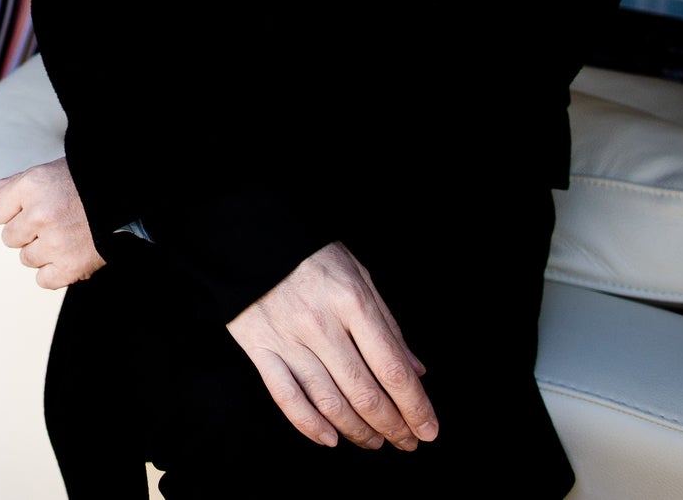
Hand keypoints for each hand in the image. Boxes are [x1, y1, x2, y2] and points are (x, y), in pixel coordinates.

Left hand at [0, 157, 106, 288]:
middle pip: (8, 238)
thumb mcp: (48, 172)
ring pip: (26, 258)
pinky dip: (54, 271)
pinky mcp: (70, 267)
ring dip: (42, 251)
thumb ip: (14, 184)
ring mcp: (55, 243)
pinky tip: (67, 254)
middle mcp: (40, 215)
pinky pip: (43, 280)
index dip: (11, 211)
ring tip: (64, 234)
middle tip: (52, 220)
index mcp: (32, 187)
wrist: (128, 198)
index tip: (29, 208)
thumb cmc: (87, 183)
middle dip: (26, 231)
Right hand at [226, 242, 436, 451]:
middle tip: (406, 442)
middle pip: (364, 392)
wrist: (254, 240)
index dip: (415, 407)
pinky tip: (331, 439)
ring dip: (357, 431)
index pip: (392, 368)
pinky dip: (310, 426)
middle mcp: (321, 324)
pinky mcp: (260, 348)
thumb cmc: (314, 258)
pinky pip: (286, 398)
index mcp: (352, 301)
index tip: (428, 430)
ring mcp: (288, 339)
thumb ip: (388, 325)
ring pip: (329, 402)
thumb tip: (416, 371)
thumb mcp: (360, 277)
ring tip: (375, 442)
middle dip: (392, 426)